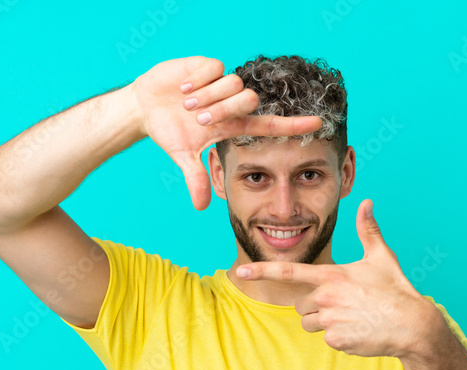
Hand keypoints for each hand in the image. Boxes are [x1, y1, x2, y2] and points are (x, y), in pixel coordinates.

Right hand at [131, 56, 323, 210]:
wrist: (147, 107)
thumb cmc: (170, 132)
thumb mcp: (183, 156)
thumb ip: (195, 178)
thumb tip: (201, 207)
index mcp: (234, 124)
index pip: (271, 124)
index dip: (294, 125)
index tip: (319, 124)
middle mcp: (233, 102)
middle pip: (248, 99)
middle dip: (223, 110)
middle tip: (199, 119)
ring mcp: (221, 82)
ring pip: (232, 83)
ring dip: (207, 96)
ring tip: (186, 104)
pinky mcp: (207, 65)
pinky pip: (213, 68)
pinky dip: (197, 80)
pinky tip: (183, 89)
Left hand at [236, 200, 432, 357]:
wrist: (412, 325)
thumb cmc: (397, 289)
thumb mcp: (382, 257)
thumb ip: (368, 230)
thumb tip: (367, 202)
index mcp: (332, 275)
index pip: (289, 271)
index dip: (262, 270)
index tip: (241, 272)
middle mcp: (326, 297)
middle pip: (301, 305)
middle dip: (316, 307)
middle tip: (344, 305)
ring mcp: (330, 320)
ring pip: (309, 324)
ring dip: (324, 323)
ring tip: (352, 318)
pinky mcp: (336, 340)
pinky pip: (326, 339)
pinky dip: (340, 337)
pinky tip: (359, 331)